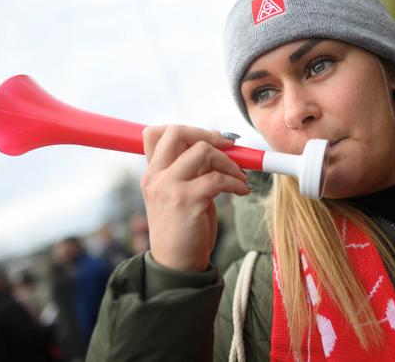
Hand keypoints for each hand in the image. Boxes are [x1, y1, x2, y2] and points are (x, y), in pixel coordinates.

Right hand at [141, 125, 249, 271]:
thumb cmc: (184, 229)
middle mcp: (155, 176)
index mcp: (152, 173)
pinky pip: (218, 178)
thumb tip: (215, 147)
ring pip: (202, 151)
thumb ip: (189, 170)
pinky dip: (236, 182)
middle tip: (230, 147)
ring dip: (229, 161)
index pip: (156, 132)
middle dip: (209, 135)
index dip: (187, 129)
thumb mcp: (179, 194)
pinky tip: (243, 191)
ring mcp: (168, 187)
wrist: (177, 266)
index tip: (211, 140)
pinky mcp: (186, 200)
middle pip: (177, 132)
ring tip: (240, 177)